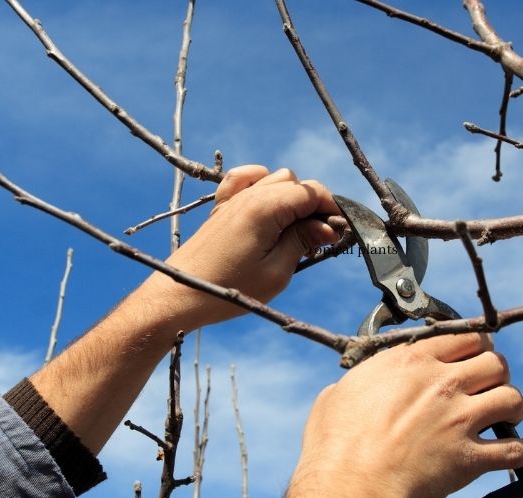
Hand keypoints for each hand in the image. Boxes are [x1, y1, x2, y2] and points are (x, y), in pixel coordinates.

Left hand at [144, 165, 339, 328]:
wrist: (181, 294)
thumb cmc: (229, 289)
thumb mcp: (277, 272)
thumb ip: (304, 241)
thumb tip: (328, 226)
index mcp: (265, 208)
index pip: (311, 192)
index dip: (331, 209)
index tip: (340, 232)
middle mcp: (249, 195)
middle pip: (296, 183)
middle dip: (314, 206)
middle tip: (318, 239)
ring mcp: (233, 198)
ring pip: (275, 178)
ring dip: (292, 198)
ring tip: (295, 230)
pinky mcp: (222, 207)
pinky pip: (245, 178)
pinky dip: (262, 183)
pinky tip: (269, 204)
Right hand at [288, 333, 522, 497]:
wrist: (350, 485)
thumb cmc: (335, 445)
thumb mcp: (338, 395)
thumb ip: (362, 380)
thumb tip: (363, 382)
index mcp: (412, 362)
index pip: (465, 337)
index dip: (476, 344)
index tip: (477, 353)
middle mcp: (442, 384)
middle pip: (495, 362)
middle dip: (497, 372)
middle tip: (490, 383)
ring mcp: (460, 420)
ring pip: (512, 398)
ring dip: (514, 406)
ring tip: (509, 414)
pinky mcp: (470, 458)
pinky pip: (516, 450)